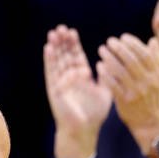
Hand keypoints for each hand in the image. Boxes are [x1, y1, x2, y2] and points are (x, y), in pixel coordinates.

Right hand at [43, 24, 111, 157]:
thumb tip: (110, 62)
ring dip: (55, 47)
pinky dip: (49, 60)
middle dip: (63, 42)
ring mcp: (61, 81)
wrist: (83, 129)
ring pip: (57, 60)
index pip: (76, 56)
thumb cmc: (94, 113)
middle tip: (61, 28)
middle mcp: (69, 77)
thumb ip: (107, 77)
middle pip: (65, 55)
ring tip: (53, 33)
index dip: (73, 44)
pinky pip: (51, 71)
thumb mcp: (105, 92)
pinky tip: (48, 48)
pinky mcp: (54, 88)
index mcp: (82, 76)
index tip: (71, 32)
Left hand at [96, 34, 158, 154]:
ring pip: (121, 71)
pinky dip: (105, 73)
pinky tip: (99, 65)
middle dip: (119, 49)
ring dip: (109, 58)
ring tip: (101, 50)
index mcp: (157, 74)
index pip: (145, 55)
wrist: (149, 120)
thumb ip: (156, 59)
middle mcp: (148, 82)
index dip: (133, 44)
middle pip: (132, 61)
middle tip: (109, 41)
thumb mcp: (158, 78)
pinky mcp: (125, 100)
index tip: (123, 37)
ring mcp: (136, 92)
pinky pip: (113, 84)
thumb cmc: (151, 94)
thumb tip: (152, 40)